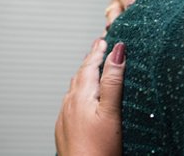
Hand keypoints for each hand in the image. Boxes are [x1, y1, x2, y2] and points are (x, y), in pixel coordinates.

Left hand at [55, 39, 125, 155]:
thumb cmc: (98, 149)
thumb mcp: (111, 111)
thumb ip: (113, 81)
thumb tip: (117, 52)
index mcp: (82, 96)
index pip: (90, 65)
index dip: (98, 50)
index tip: (104, 38)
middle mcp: (70, 103)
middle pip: (80, 74)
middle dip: (91, 58)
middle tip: (99, 46)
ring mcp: (66, 116)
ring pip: (75, 87)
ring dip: (84, 73)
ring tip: (92, 66)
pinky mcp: (65, 128)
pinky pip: (71, 101)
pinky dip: (80, 90)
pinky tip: (84, 97)